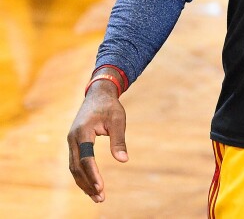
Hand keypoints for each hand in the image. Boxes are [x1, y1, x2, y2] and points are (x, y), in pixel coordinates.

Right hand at [67, 81, 128, 202]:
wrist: (98, 94)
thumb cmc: (110, 106)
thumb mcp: (118, 119)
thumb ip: (119, 140)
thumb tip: (124, 160)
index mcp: (82, 131)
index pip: (86, 158)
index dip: (92, 173)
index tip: (100, 186)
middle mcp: (73, 138)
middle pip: (77, 167)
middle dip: (88, 183)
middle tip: (100, 198)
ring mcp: (71, 141)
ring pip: (74, 167)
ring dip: (84, 182)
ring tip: (97, 196)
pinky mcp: (74, 143)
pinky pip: (76, 163)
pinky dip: (82, 175)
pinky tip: (91, 186)